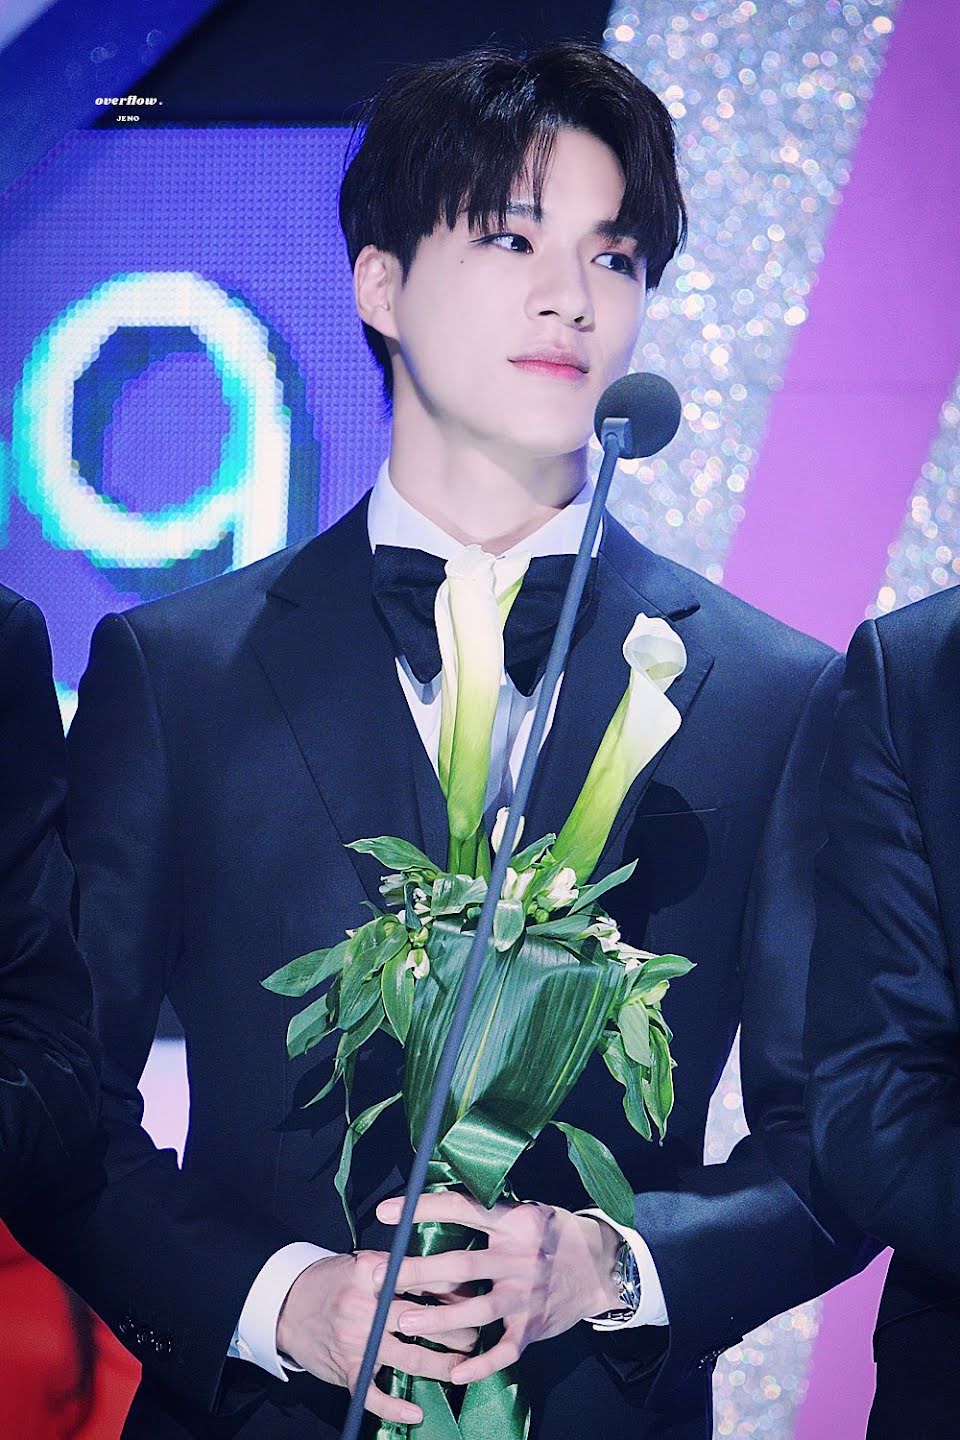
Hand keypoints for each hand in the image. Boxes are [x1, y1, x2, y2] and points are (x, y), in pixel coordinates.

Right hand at [276, 1251, 479, 1425]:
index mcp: (373, 1274)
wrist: (288, 1304)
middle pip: (422, 1321)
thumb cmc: (333, 1280)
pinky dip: (395, 1407)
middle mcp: (366, 1308)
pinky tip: (416, 1412)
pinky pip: (373, 1395)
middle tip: (478, 1332)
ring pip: (409, 1358)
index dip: (452, 1289)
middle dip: (456, 1329)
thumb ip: (398, 1267)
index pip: (422, 1280)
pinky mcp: (347, 1370)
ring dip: (442, 1365)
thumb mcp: (364, 1262)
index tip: (476, 1294)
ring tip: (464, 1366)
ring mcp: (356, 1342)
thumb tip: (445, 1274)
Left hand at [376, 1192, 621, 1384]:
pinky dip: (481, 1364)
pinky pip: (505, 1349)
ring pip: (478, 1310)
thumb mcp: (525, 1209)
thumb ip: (488, 1210)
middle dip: (418, 1271)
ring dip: (439, 1317)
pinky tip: (455, 1372)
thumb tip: (433, 1198)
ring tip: (403, 1320)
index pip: (463, 1208)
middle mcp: (521, 1256)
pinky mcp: (534, 1326)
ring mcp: (527, 1294)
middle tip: (381, 1277)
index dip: (423, 1208)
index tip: (387, 1212)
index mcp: (515, 1220)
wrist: (599, 1266)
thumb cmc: (550, 1233)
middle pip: (463, 1264)